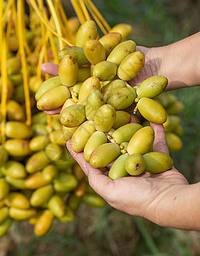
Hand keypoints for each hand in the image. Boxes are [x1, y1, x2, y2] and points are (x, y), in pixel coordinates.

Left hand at [67, 123, 188, 228]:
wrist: (169, 201)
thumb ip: (95, 178)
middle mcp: (124, 169)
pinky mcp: (158, 157)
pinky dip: (155, 129)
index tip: (70, 135)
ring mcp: (141, 163)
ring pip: (132, 140)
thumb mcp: (110, 192)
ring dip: (129, 126)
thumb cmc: (137, 198)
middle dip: (105, 131)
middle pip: (112, 145)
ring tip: (124, 111)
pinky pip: (156, 140)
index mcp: (112, 178)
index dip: (81, 149)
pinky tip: (152, 118)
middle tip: (98, 115)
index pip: (93, 161)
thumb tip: (85, 162)